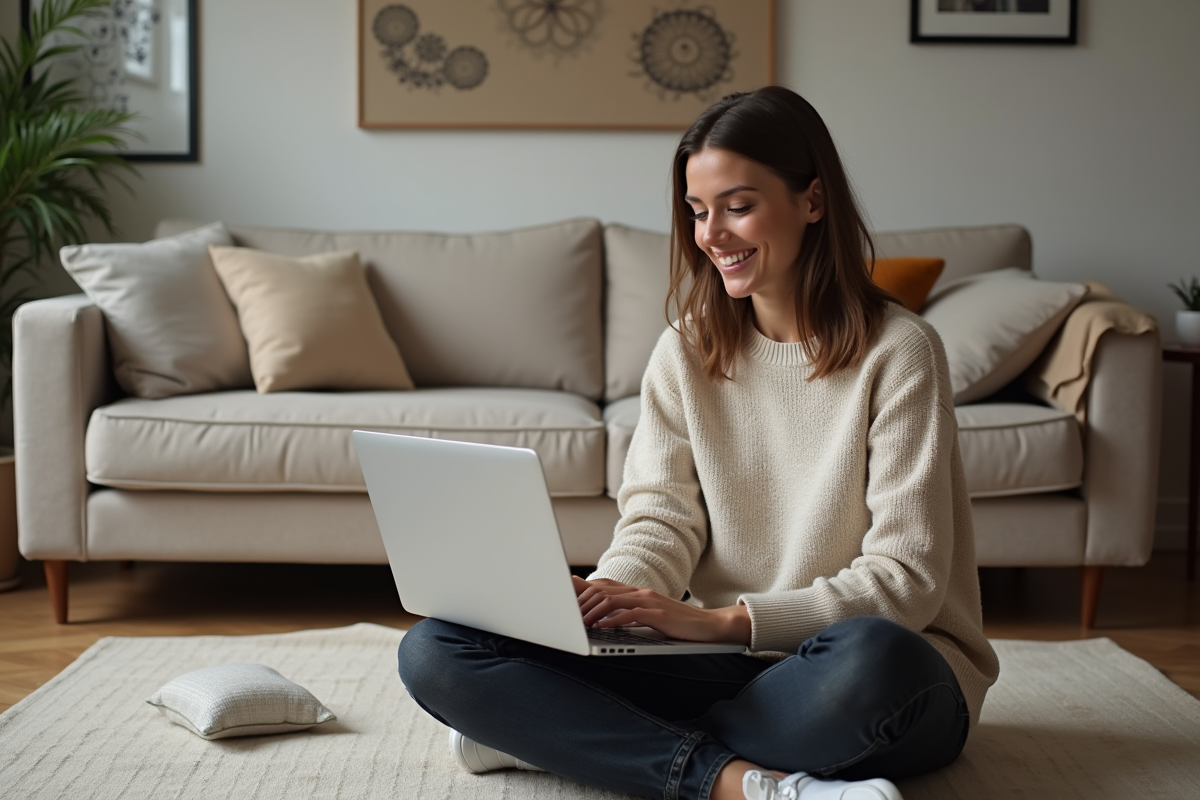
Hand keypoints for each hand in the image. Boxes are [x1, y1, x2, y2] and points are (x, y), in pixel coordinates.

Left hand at [571, 576, 750, 644]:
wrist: (708, 625)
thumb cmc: (677, 623)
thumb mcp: (648, 615)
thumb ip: (626, 613)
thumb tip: (601, 618)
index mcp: (637, 592)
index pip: (603, 585)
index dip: (581, 589)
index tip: (562, 596)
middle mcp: (640, 592)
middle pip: (602, 590)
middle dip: (581, 600)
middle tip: (565, 612)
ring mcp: (649, 601)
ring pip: (612, 600)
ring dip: (592, 612)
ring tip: (579, 623)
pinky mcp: (657, 615)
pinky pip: (630, 614)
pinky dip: (612, 621)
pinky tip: (601, 627)